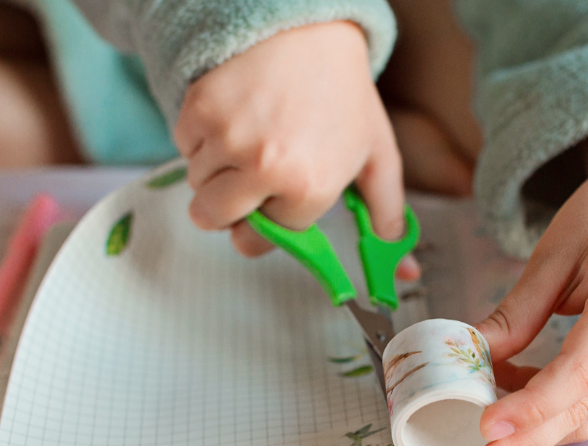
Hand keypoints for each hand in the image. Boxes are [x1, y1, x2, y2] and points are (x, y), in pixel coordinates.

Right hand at [175, 21, 417, 279]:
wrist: (310, 27)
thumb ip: (386, 217)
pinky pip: (183, 147)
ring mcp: (228, 139)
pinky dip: (200, 138)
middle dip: (229, 203)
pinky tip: (235, 115)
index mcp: (310, 188)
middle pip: (214, 219)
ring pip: (196, 184)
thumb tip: (404, 275)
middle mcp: (266, 168)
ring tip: (250, 136)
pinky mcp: (199, 111)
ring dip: (215, 169)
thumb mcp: (376, 157)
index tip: (273, 201)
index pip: (258, 240)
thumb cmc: (344, 95)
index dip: (264, 221)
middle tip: (253, 173)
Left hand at [462, 120, 587, 445]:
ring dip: (537, 436)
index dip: (533, 405)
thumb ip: (515, 314)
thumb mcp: (552, 253)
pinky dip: (552, 415)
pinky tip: (509, 409)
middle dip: (527, 443)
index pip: (582, 370)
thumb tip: (470, 362)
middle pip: (586, 408)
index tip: (485, 427)